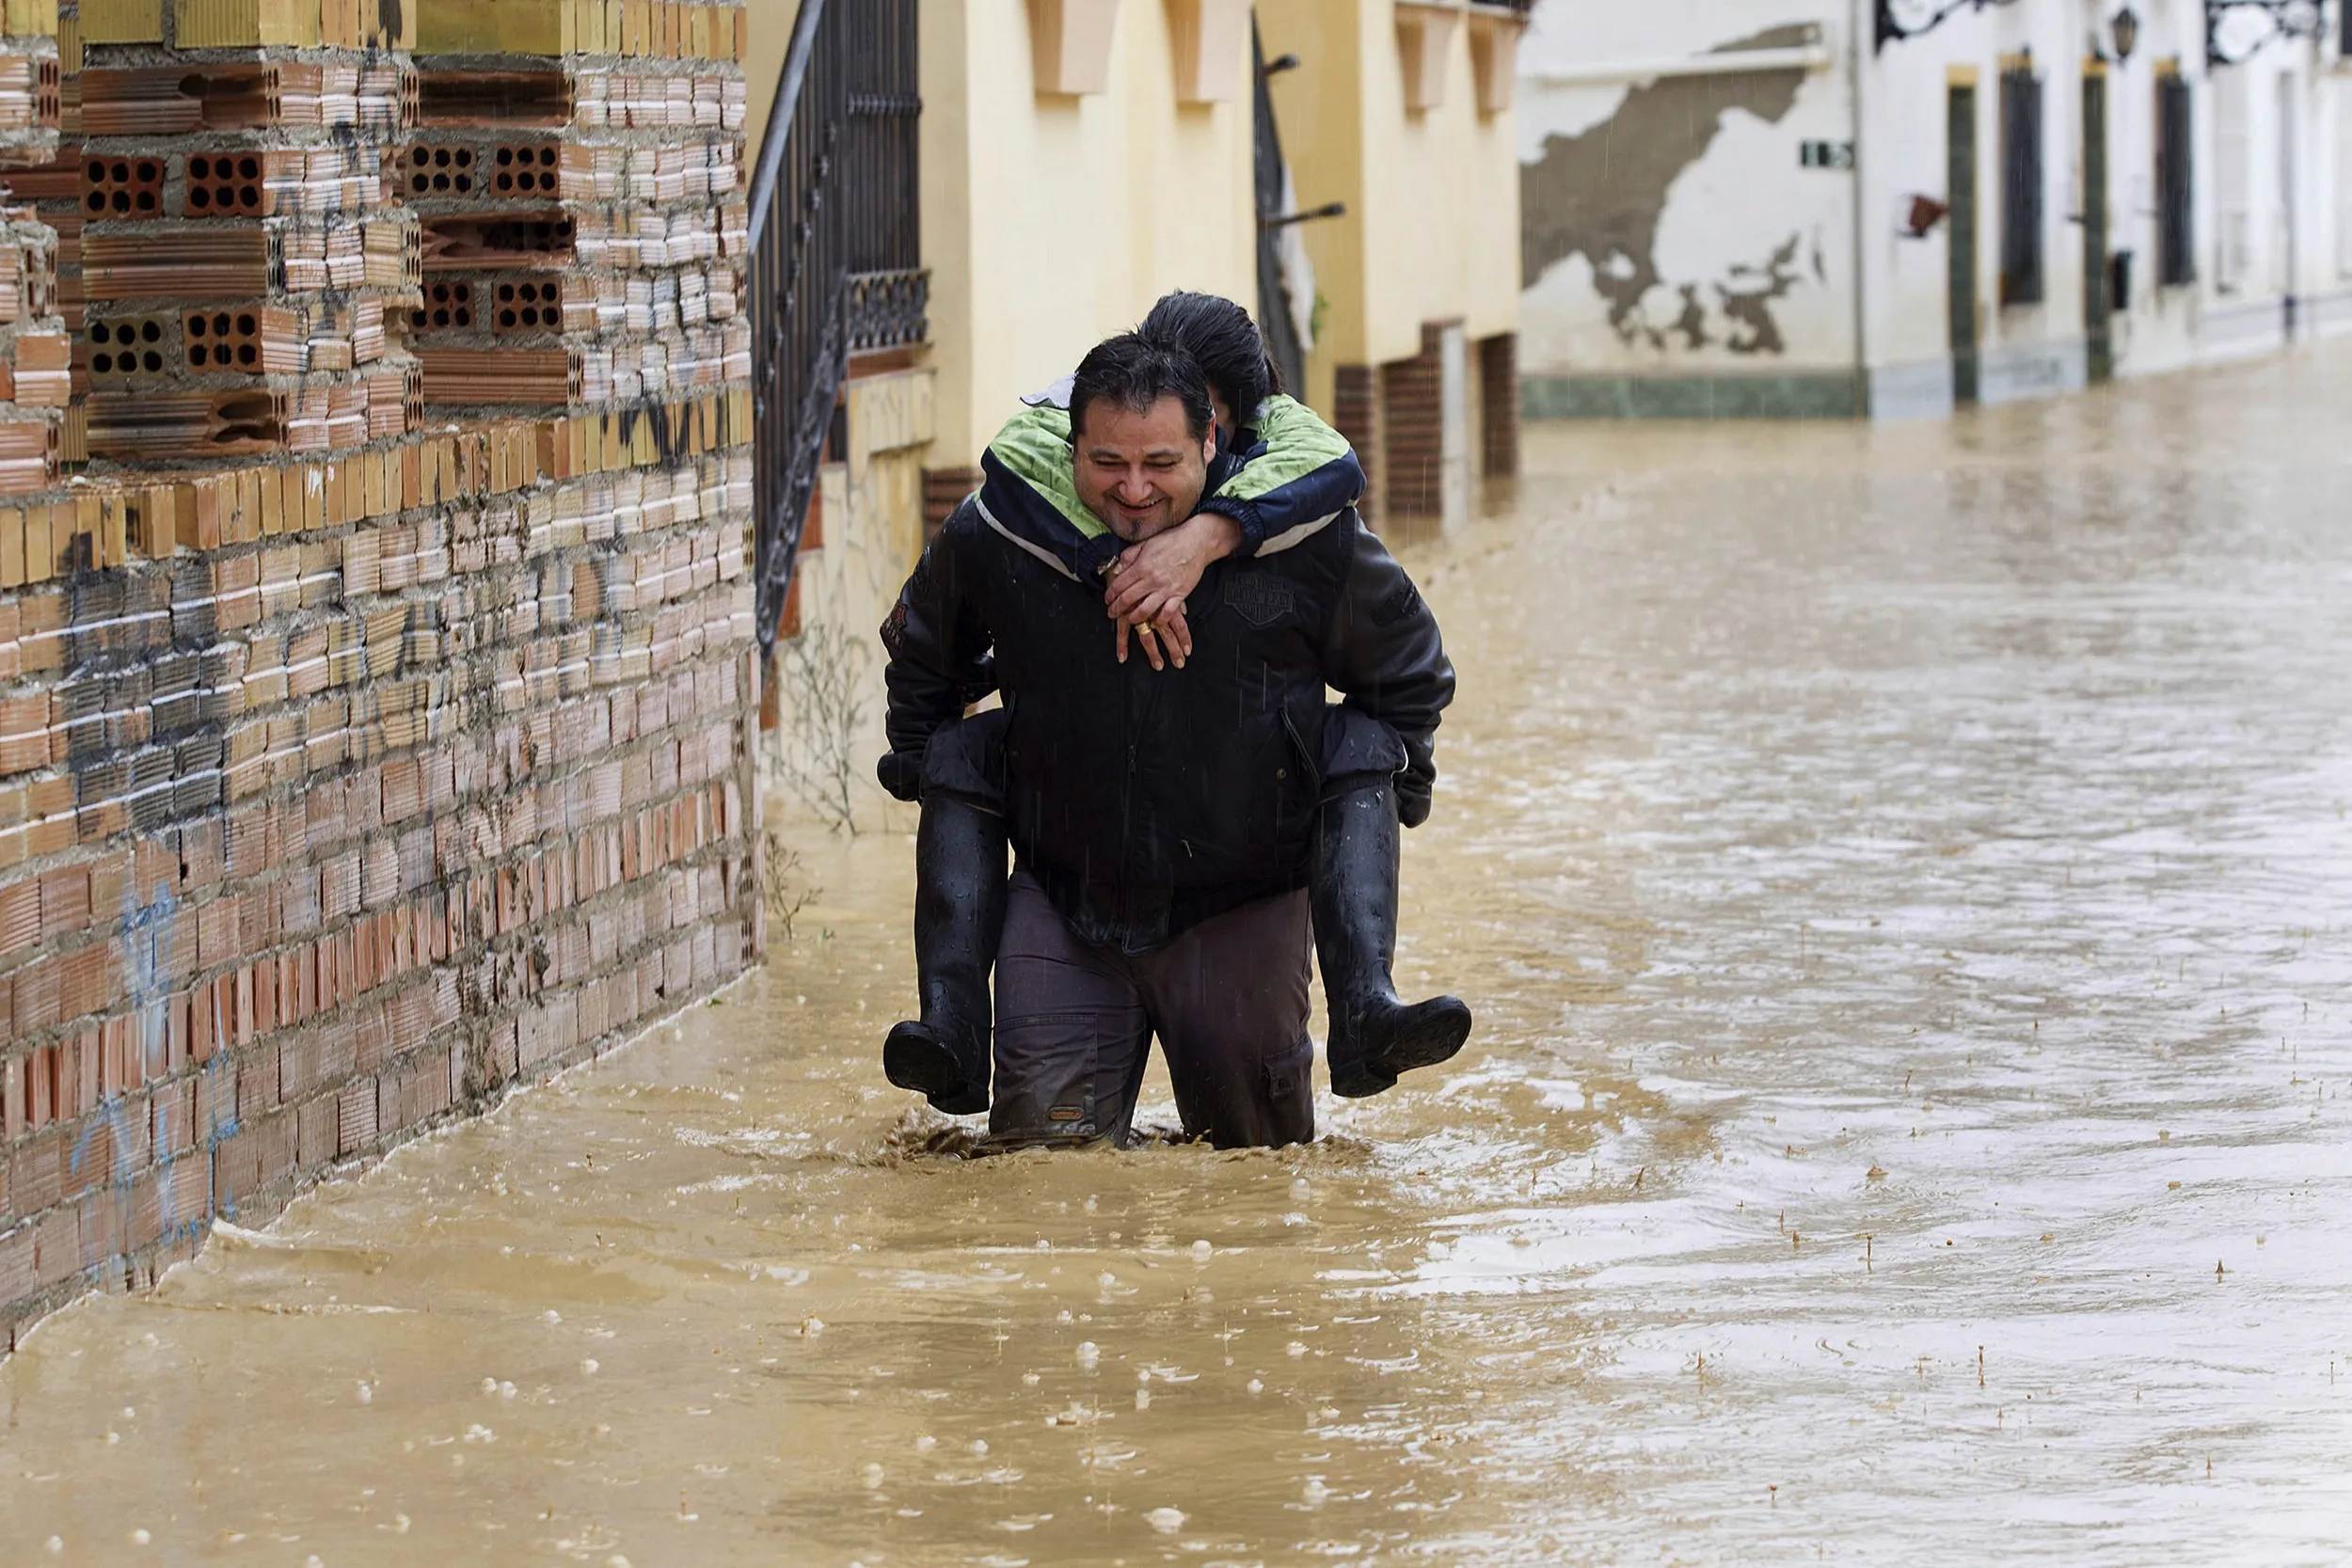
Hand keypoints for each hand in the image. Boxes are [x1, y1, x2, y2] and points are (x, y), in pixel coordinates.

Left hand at [1106, 513, 1240, 669]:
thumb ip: (1129, 556)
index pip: (1119, 585)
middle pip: (1128, 599)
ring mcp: (1166, 589)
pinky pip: (1167, 613)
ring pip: (1144, 610)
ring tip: (1129, 620)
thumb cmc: (1172, 540)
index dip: (1110, 595)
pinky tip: (1154, 622)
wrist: (1197, 542)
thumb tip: (1117, 569)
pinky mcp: (1179, 594)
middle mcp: (1152, 579)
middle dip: (1116, 609)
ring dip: (1133, 618)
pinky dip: (1159, 620)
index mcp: (1142, 566)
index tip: (1107, 600)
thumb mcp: (1146, 543)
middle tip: (1112, 613)